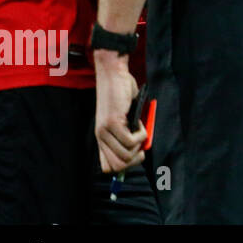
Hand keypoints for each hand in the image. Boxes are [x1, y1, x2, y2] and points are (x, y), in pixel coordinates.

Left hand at [93, 51, 146, 173]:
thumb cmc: (123, 94)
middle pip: (118, 167)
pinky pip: (131, 141)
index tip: (136, 153)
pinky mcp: (113, 123)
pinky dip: (142, 135)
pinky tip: (140, 123)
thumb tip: (140, 152)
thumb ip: (128, 134)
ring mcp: (105, 132)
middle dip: (135, 160)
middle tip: (141, 145)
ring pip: (125, 156)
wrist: (114, 75)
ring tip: (141, 130)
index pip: (108, 168)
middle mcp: (101, 138)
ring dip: (139, 145)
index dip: (125, 166)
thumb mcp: (125, 118)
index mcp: (102, 139)